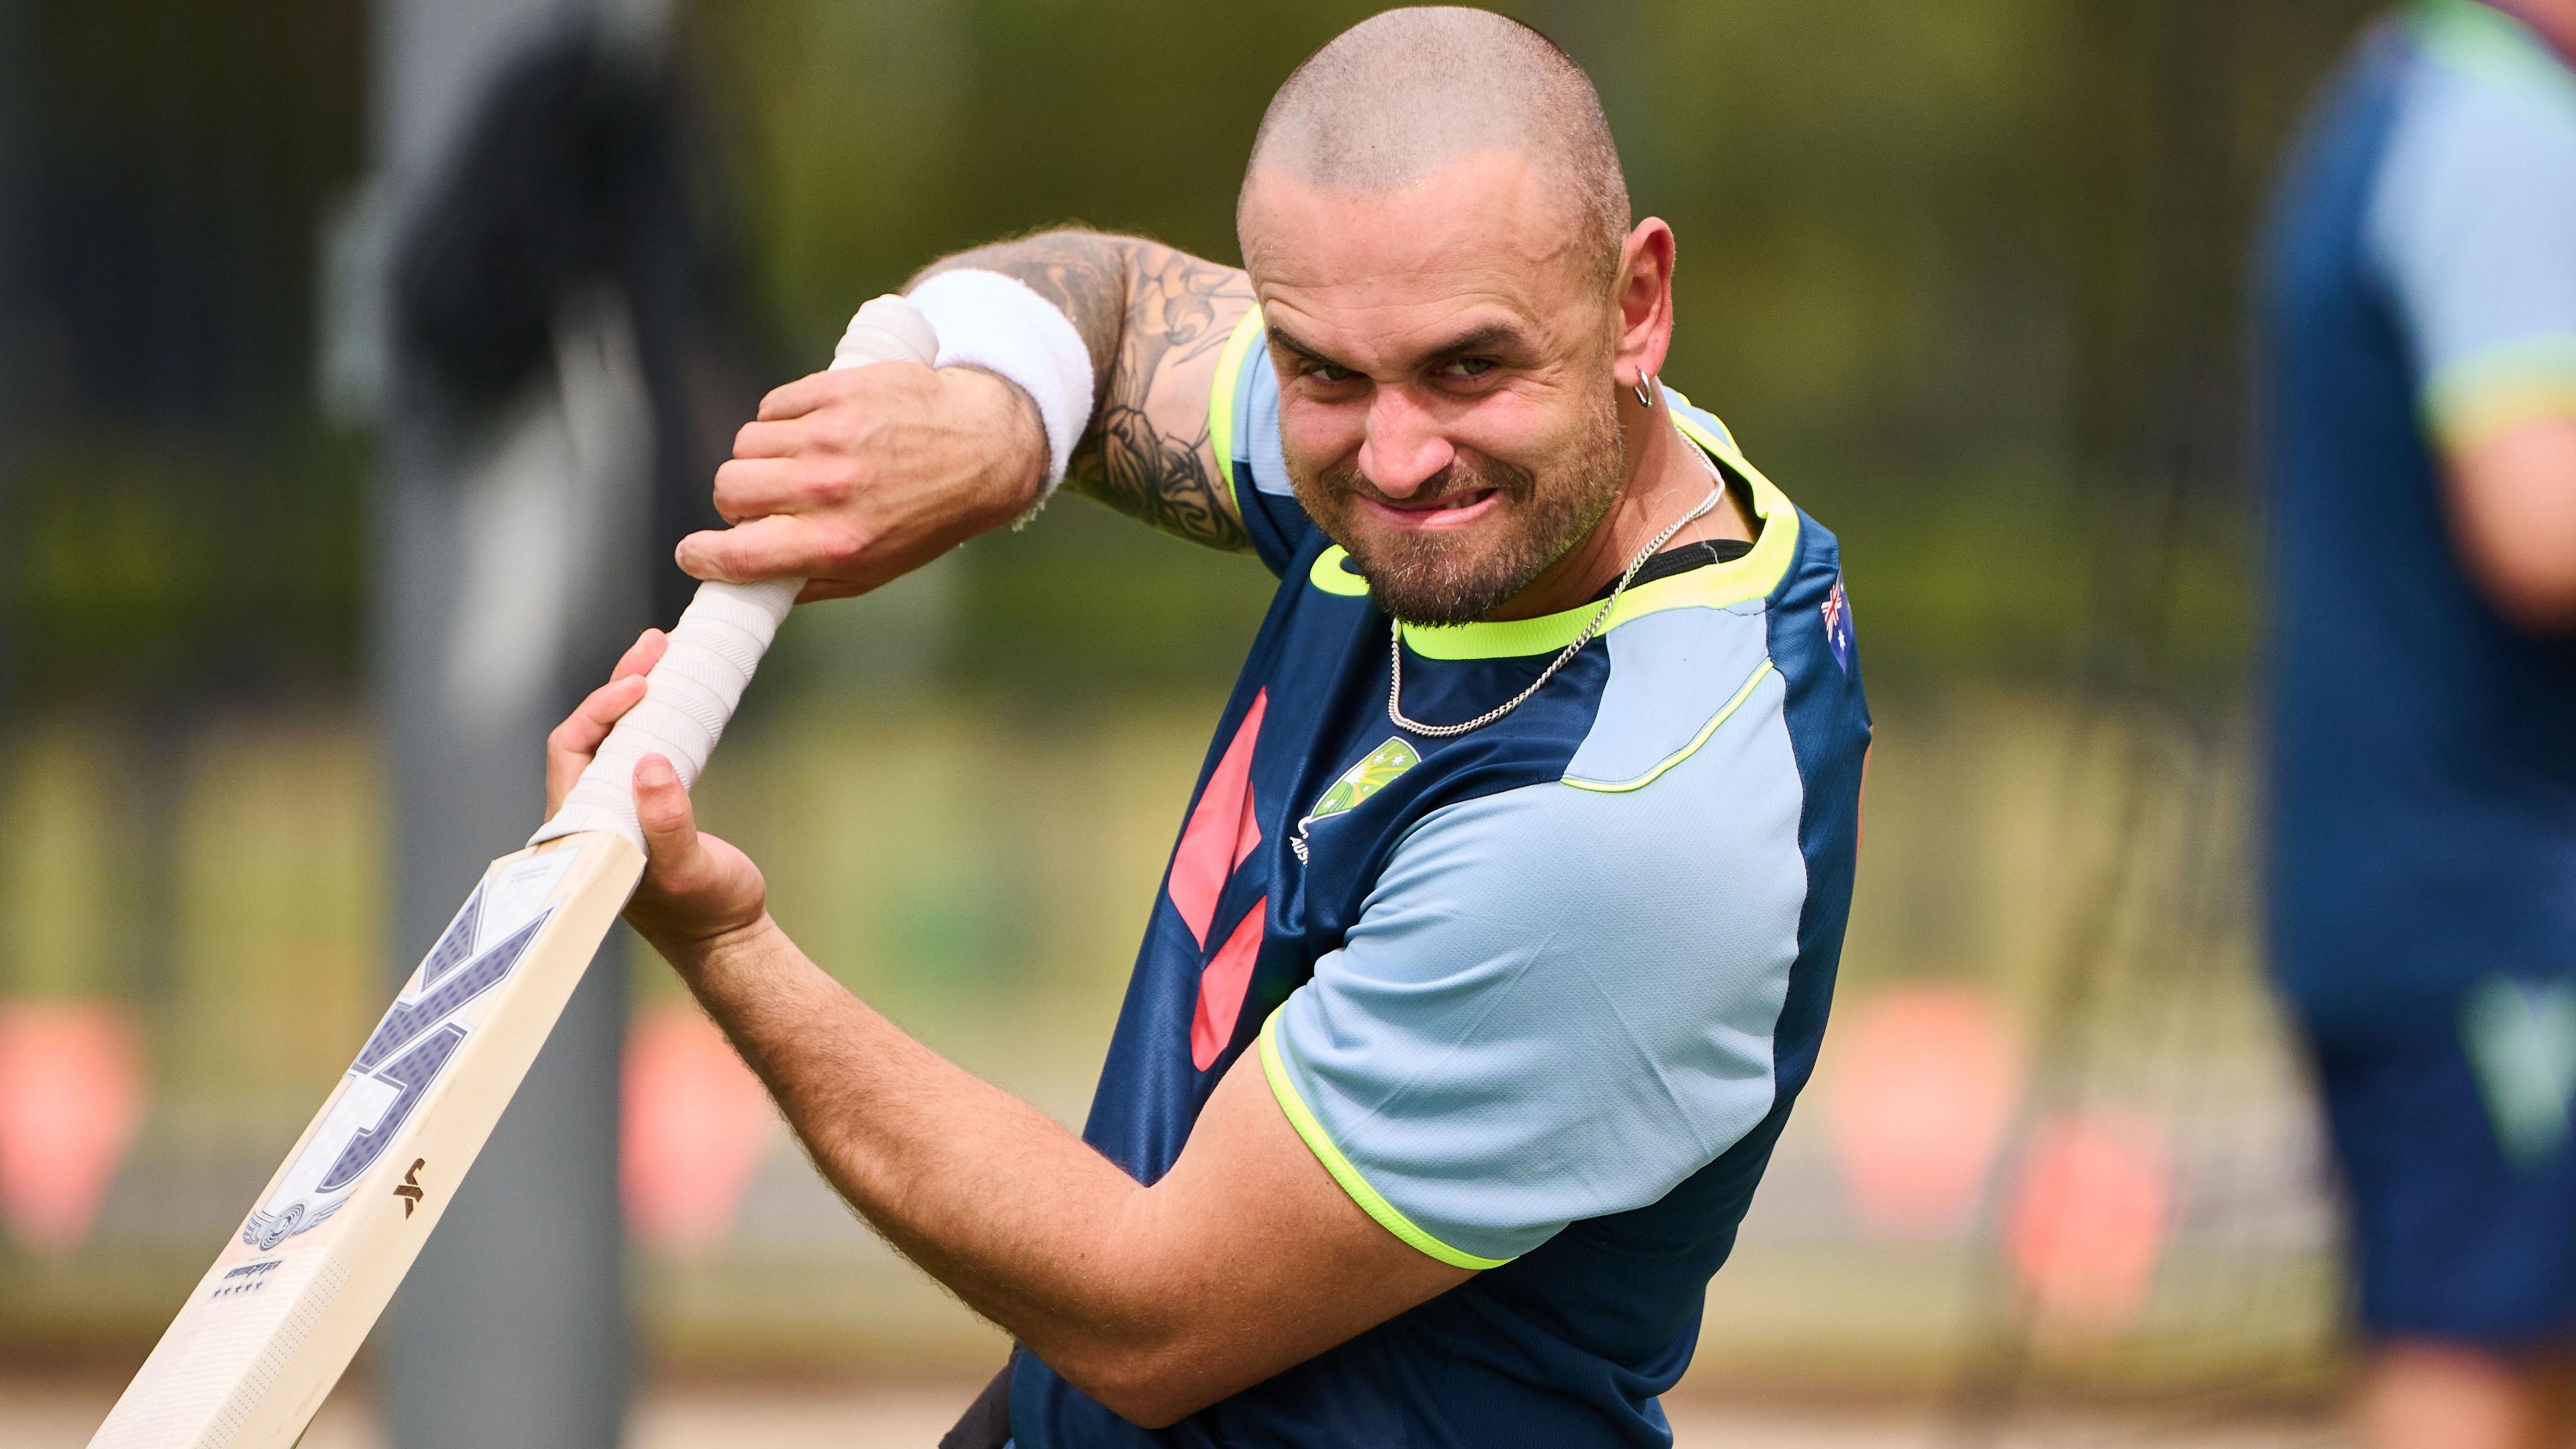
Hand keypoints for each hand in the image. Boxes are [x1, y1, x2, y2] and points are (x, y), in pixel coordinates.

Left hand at [545, 630, 771, 960]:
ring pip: (612, 736)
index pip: (571, 749)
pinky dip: (653, 714)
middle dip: (619, 685)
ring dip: (635, 692)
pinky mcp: (641, 806)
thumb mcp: (691, 870)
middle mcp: (588, 815)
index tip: (641, 686)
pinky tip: (673, 690)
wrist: (728, 940)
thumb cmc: (708, 911)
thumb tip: (649, 764)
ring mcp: (614, 809)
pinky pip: (636, 748)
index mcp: (582, 830)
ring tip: (663, 651)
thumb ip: (667, 823)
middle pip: (589, 732)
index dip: (600, 709)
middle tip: (655, 646)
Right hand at [679, 360, 1048, 602]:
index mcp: (838, 544)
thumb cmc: (924, 518)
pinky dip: (781, 421)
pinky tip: (810, 432)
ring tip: (797, 464)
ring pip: (745, 444)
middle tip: (763, 503)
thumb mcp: (874, 569)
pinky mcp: (838, 390)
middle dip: (736, 501)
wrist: (983, 448)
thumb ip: (807, 581)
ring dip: (760, 458)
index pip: (737, 554)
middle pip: (728, 488)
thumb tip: (742, 587)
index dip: (701, 556)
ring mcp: (833, 435)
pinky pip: (773, 407)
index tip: (695, 553)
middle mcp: (831, 489)